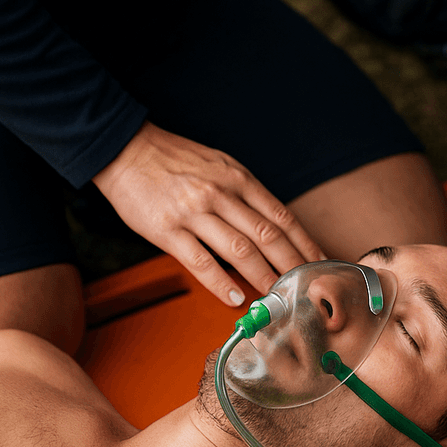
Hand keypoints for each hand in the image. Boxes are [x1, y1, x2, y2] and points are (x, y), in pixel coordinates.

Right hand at [93, 121, 325, 305]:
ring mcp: (194, 211)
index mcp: (239, 178)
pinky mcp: (166, 229)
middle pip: (268, 236)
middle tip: (306, 288)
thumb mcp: (221, 166)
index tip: (319, 263)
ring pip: (239, 251)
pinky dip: (220, 282)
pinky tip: (235, 297)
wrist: (127, 149)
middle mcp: (221, 194)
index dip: (304, 243)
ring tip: (276, 297)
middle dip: (292, 265)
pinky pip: (199, 261)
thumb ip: (246, 194)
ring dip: (262, 277)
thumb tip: (274, 227)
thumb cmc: (176, 160)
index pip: (282, 217)